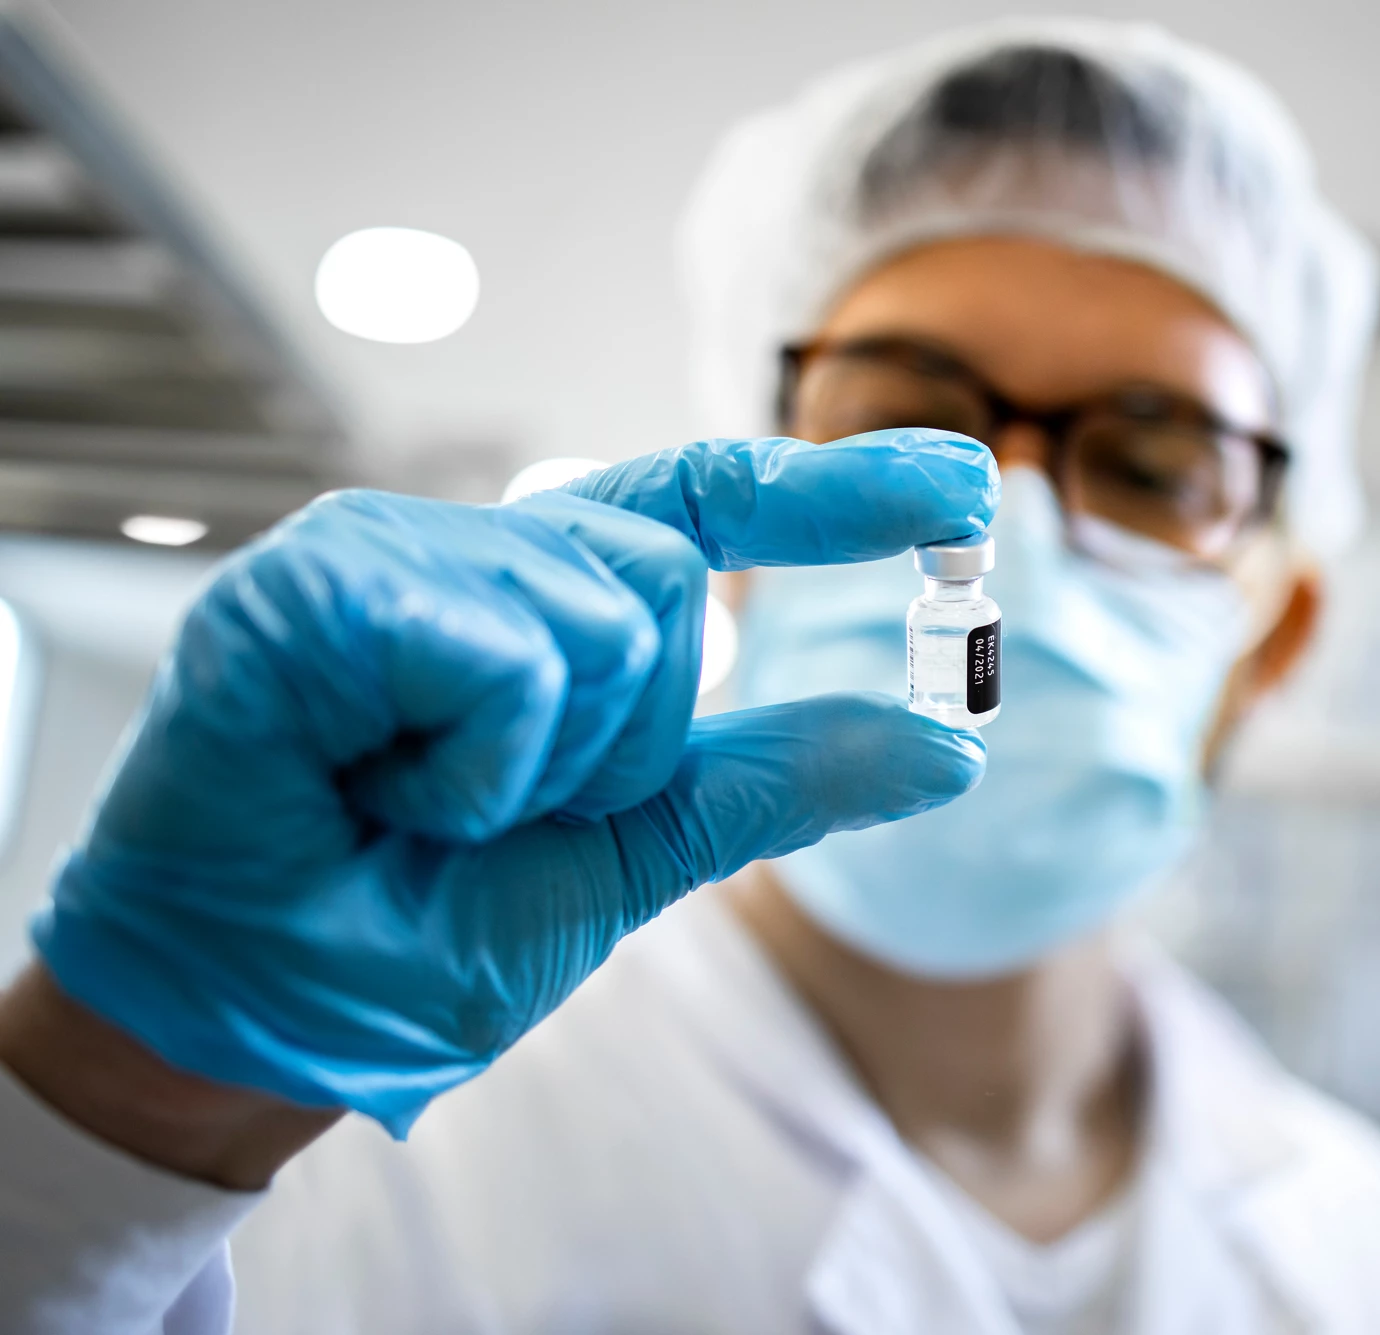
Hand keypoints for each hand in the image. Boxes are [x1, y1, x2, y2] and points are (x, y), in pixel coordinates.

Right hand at [25, 431, 996, 1140]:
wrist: (274, 1012)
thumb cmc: (426, 926)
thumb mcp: (637, 852)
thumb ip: (777, 781)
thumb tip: (949, 748)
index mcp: (550, 599)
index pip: (713, 506)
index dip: (842, 489)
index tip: (968, 486)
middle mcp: (477, 549)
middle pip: (663, 581)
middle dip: (618, 739)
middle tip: (491, 809)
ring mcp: (390, 550)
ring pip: (597, 611)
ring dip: (539, 764)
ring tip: (418, 802)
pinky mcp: (313, 585)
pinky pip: (501, 653)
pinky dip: (474, 764)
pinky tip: (374, 786)